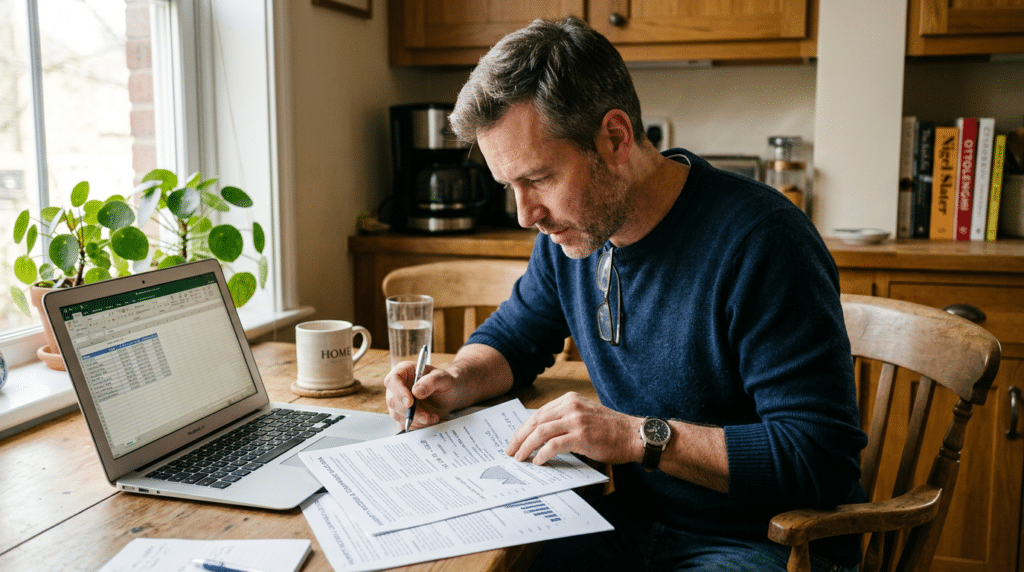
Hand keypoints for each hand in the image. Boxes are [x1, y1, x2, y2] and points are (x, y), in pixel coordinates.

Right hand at [383, 361, 459, 429]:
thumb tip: (416, 391)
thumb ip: (431, 381)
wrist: (449, 395)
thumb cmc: (445, 383)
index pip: (392, 380)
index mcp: (404, 371)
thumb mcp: (443, 378)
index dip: (398, 392)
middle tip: (426, 416)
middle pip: (392, 401)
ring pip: (397, 414)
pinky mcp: (402, 414)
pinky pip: (403, 424)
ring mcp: (398, 401)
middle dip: (410, 412)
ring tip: (433, 417)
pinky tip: (429, 419)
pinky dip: (417, 425)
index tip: (410, 402)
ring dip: (416, 420)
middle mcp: (398, 386)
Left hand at [505, 392, 640, 465]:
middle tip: (510, 450)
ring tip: (519, 457)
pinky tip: (538, 461)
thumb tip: (540, 434)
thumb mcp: (585, 415)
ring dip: (526, 446)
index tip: (515, 439)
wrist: (633, 435)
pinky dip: (542, 453)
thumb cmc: (610, 429)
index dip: (524, 428)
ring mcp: (576, 420)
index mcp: (570, 399)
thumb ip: (565, 418)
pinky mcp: (581, 436)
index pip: (539, 413)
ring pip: (541, 432)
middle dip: (520, 437)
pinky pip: (554, 444)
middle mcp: (571, 406)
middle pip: (536, 421)